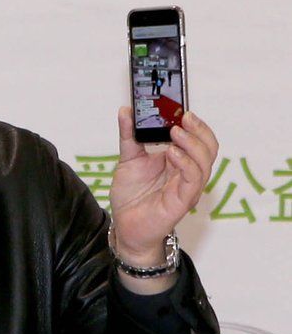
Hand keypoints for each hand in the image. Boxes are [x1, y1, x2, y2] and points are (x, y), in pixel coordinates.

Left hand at [110, 107, 218, 264]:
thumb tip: (126, 110)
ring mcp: (187, 187)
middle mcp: (187, 172)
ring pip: (205, 162)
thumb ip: (129, 135)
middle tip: (184, 116)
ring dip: (193, 144)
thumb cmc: (131, 195)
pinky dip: (186, 163)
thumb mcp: (128, 159)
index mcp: (179, 160)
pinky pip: (193, 180)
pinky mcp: (183, 201)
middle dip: (199, 129)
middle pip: (209, 147)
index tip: (182, 107)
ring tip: (176, 132)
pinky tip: (172, 153)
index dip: (196, 123)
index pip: (199, 137)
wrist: (124, 225)